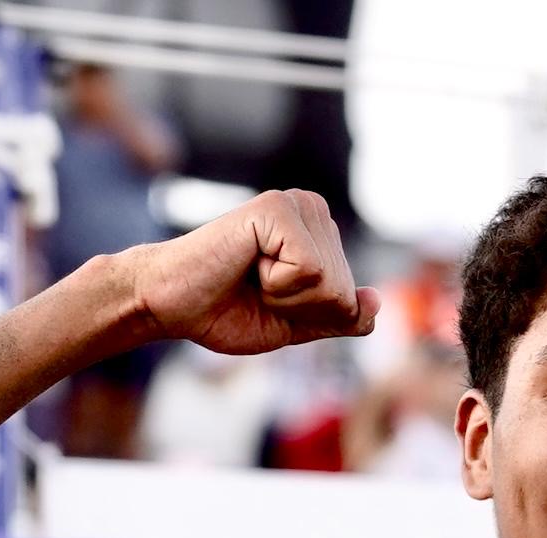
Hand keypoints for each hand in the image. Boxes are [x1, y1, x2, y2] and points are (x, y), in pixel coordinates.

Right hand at [122, 189, 377, 354]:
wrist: (170, 305)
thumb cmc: (225, 311)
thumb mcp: (295, 324)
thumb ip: (339, 318)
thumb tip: (376, 302)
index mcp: (321, 234)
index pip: (352, 302)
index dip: (309, 317)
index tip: (268, 299)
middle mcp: (313, 210)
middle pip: (345, 294)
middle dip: (300, 308)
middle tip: (255, 289)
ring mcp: (296, 205)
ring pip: (331, 285)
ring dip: (286, 297)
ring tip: (249, 276)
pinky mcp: (277, 208)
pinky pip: (310, 272)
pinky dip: (277, 285)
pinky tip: (247, 265)